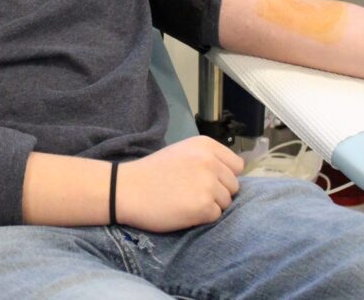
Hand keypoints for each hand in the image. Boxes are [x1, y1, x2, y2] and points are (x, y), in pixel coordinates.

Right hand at [115, 135, 242, 232]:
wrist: (126, 189)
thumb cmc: (152, 172)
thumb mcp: (182, 152)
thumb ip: (207, 159)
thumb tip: (230, 175)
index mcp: (206, 145)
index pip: (236, 166)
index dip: (224, 176)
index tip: (207, 181)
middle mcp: (210, 161)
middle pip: (233, 186)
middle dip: (218, 192)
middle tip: (192, 193)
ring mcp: (208, 184)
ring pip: (226, 202)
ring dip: (210, 205)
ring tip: (186, 201)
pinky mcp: (204, 206)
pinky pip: (216, 216)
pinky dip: (202, 218)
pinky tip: (183, 211)